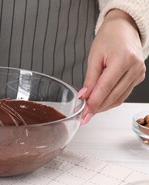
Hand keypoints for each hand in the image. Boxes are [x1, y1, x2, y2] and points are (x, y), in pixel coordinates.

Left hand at [79, 9, 145, 123]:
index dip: (94, 103)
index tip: (84, 113)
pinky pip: (123, 94)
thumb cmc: (108, 39)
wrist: (124, 29)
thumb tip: (84, 96)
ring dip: (104, 107)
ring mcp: (139, 73)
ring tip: (90, 112)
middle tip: (84, 117)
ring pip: (119, 98)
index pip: (105, 87)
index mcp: (123, 59)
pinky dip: (111, 100)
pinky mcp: (138, 77)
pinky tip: (100, 103)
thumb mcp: (94, 57)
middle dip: (97, 108)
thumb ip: (90, 78)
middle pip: (113, 95)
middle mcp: (135, 67)